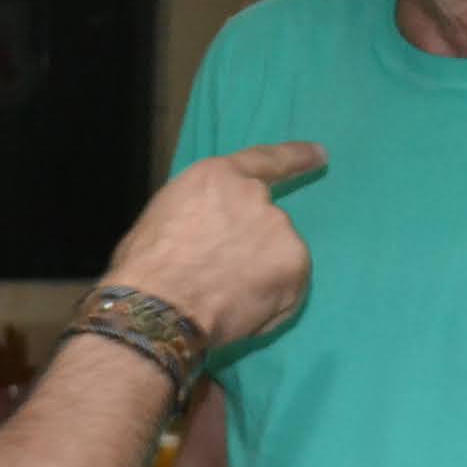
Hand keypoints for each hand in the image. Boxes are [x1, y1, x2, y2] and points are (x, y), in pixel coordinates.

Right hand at [105, 142, 324, 346]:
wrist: (158, 306)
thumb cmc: (144, 268)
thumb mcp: (166, 219)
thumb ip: (200, 215)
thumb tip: (210, 234)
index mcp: (217, 177)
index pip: (265, 160)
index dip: (295, 157)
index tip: (321, 154)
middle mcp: (256, 195)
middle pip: (266, 220)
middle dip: (252, 245)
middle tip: (222, 277)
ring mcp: (279, 228)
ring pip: (278, 256)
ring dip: (261, 274)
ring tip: (226, 299)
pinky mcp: (295, 263)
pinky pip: (290, 288)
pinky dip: (274, 302)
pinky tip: (242, 312)